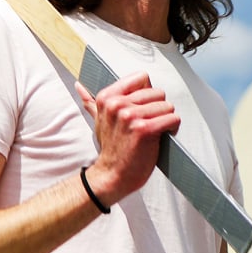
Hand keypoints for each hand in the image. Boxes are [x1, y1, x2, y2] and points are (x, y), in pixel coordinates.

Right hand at [76, 72, 180, 207]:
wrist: (112, 174)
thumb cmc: (110, 148)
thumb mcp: (98, 121)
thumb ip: (90, 102)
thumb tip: (79, 86)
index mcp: (106, 98)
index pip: (141, 78)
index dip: (146, 93)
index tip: (140, 108)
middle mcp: (116, 104)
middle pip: (157, 92)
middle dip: (158, 108)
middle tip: (146, 124)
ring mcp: (130, 116)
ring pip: (167, 106)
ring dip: (165, 119)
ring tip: (153, 131)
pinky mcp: (144, 129)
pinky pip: (173, 118)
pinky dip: (172, 128)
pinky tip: (160, 136)